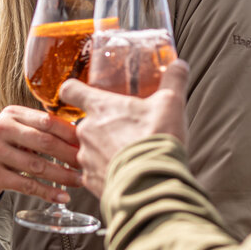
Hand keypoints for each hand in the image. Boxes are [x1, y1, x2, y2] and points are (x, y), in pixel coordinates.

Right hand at [0, 105, 81, 203]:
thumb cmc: (4, 147)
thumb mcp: (18, 130)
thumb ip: (42, 128)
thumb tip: (80, 135)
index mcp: (11, 114)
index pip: (47, 120)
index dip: (70, 133)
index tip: (88, 142)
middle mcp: (0, 129)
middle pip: (44, 142)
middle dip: (70, 155)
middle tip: (88, 164)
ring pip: (37, 166)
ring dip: (62, 176)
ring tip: (79, 181)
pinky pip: (26, 185)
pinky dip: (47, 192)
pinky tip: (62, 197)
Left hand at [59, 60, 190, 197]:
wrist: (151, 183)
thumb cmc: (155, 140)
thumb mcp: (171, 103)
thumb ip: (173, 81)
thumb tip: (180, 65)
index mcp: (100, 108)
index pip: (70, 90)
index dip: (74, 89)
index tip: (80, 91)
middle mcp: (86, 131)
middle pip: (85, 122)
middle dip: (102, 126)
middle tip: (123, 129)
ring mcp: (86, 158)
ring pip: (89, 149)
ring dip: (104, 150)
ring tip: (128, 154)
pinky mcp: (91, 182)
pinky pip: (94, 174)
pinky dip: (107, 172)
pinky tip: (125, 173)